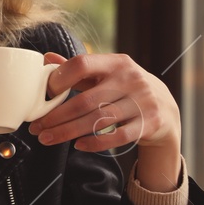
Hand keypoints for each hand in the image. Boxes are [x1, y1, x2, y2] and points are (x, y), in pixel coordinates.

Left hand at [27, 52, 182, 155]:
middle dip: (57, 116)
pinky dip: (95, 142)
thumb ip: (79, 69)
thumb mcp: (108, 73)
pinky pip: (117, 136)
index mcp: (116, 62)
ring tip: (48, 139)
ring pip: (98, 120)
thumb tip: (46, 59)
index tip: (45, 94)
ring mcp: (142, 101)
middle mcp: (130, 79)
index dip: (60, 78)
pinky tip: (78, 145)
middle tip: (37, 128)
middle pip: (86, 100)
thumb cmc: (127, 88)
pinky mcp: (149, 123)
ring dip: (68, 132)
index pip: (83, 64)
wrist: (166, 107)